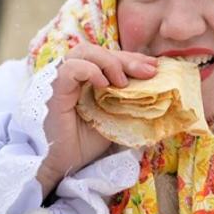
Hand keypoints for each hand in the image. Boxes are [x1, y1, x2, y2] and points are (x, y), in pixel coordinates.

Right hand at [36, 44, 156, 195]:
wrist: (67, 163)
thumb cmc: (87, 142)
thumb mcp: (116, 116)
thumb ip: (129, 99)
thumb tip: (158, 87)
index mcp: (88, 78)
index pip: (111, 56)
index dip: (133, 58)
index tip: (154, 65)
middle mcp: (74, 75)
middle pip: (100, 51)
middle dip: (128, 58)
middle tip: (149, 72)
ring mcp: (62, 80)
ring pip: (84, 52)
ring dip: (109, 62)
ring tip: (123, 82)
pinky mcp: (55, 90)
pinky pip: (70, 69)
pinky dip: (89, 71)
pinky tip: (104, 84)